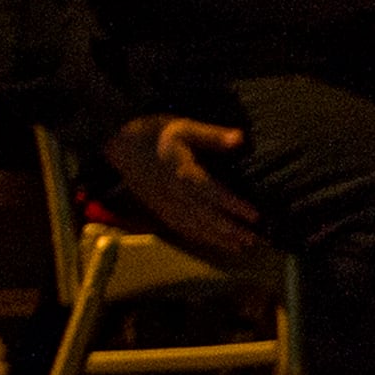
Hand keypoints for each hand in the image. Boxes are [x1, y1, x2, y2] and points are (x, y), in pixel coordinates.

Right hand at [99, 113, 259, 259]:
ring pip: (193, 225)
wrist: (119, 143)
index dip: (233, 205)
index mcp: (181, 171)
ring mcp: (164, 203)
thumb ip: (212, 136)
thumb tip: (240, 138)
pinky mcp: (157, 208)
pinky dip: (198, 237)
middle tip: (253, 241)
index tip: (255, 216)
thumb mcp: (184, 127)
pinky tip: (213, 242)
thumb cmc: (153, 132)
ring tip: (240, 247)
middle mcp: (173, 192)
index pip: (212, 192)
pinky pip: (179, 226)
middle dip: (230, 230)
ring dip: (217, 239)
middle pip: (205, 215)